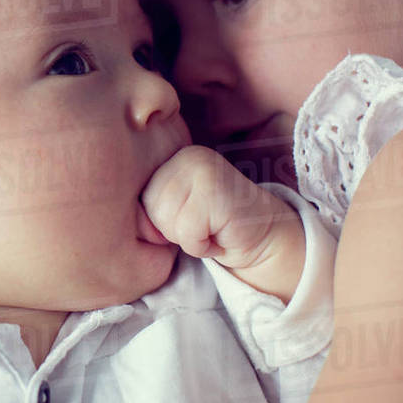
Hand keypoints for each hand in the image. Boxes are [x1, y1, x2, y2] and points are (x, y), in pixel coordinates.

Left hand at [142, 145, 297, 270]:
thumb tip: (139, 227)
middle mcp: (188, 156)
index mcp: (174, 157)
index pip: (142, 199)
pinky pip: (188, 233)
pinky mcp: (216, 192)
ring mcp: (204, 171)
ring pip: (167, 222)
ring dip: (188, 239)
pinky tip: (220, 235)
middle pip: (152, 210)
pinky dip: (201, 246)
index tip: (191, 219)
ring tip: (211, 229)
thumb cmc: (213, 227)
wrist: (262, 237)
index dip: (161, 222)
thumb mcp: (173, 216)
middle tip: (204, 226)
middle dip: (174, 230)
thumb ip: (148, 215)